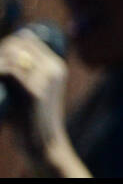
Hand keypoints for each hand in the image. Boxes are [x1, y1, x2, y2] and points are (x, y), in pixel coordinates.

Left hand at [0, 29, 80, 174]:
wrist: (43, 144)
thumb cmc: (29, 119)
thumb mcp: (31, 92)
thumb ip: (20, 74)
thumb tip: (5, 56)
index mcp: (55, 66)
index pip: (27, 39)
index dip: (7, 43)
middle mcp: (53, 68)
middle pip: (19, 44)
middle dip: (0, 50)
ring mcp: (45, 79)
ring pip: (13, 55)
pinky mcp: (34, 92)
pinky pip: (10, 71)